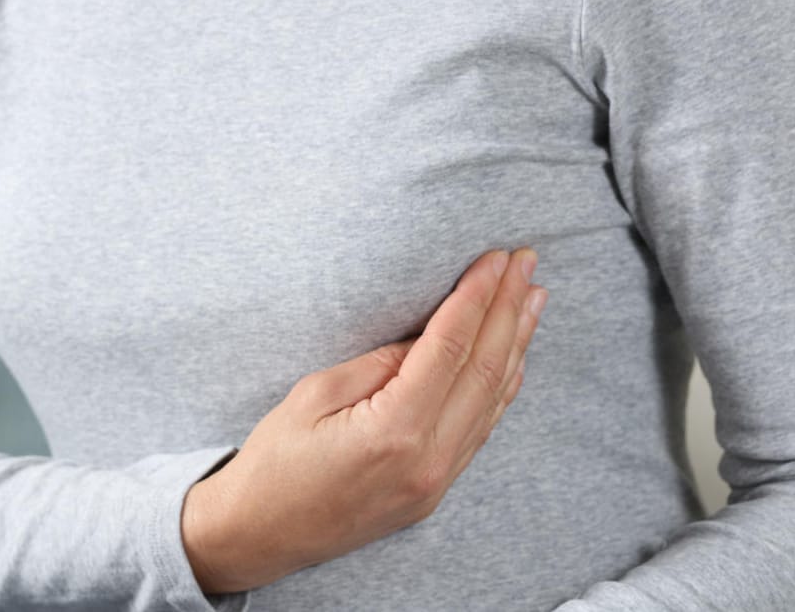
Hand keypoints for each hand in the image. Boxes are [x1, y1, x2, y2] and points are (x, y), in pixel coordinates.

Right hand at [182, 246, 546, 593]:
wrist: (260, 535)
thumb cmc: (274, 463)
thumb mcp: (314, 395)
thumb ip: (379, 365)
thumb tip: (427, 337)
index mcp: (394, 431)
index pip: (450, 348)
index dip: (477, 297)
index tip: (496, 258)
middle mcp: (429, 460)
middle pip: (484, 370)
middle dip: (509, 310)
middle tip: (526, 262)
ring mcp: (437, 481)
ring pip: (493, 400)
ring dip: (517, 344)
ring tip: (534, 298)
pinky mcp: (434, 490)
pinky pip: (480, 428)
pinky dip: (501, 386)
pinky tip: (513, 356)